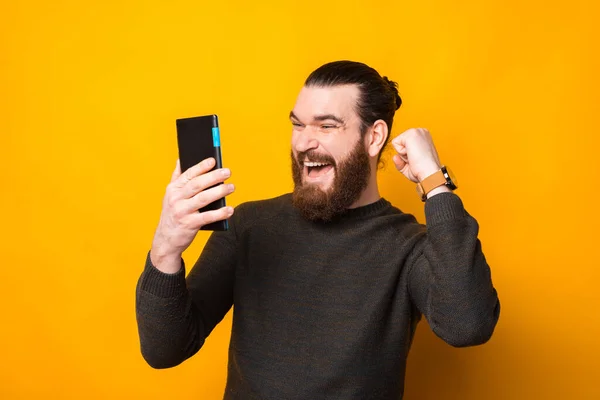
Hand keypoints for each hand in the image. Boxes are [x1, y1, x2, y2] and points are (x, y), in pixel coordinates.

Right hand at [150, 158, 234, 272]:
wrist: (166, 240)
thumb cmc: (173, 214)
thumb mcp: (170, 195)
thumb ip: (177, 177)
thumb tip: (180, 159)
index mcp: (173, 189)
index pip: (188, 174)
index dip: (201, 166)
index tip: (213, 160)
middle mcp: (176, 199)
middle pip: (197, 185)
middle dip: (213, 177)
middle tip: (227, 172)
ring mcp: (182, 212)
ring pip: (203, 199)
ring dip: (219, 192)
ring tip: (231, 187)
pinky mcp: (189, 224)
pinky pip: (207, 217)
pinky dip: (219, 213)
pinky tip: (230, 210)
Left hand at [391, 128, 442, 182]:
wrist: (430, 174)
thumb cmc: (424, 172)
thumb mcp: (409, 166)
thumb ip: (401, 161)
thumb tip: (395, 157)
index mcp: (423, 137)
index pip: (404, 144)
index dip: (408, 155)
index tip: (418, 160)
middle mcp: (421, 132)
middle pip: (400, 143)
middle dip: (404, 155)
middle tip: (415, 160)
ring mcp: (417, 131)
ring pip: (397, 143)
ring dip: (403, 155)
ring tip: (414, 158)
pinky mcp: (411, 133)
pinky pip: (395, 143)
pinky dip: (401, 153)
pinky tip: (412, 155)